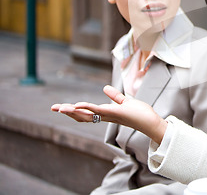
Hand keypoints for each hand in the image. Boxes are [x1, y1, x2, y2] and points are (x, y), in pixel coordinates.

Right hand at [51, 85, 166, 143]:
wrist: (150, 122)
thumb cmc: (140, 114)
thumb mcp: (125, 102)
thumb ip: (114, 96)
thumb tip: (104, 88)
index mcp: (105, 114)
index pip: (86, 113)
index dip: (73, 110)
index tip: (60, 107)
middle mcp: (105, 116)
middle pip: (82, 115)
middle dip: (67, 112)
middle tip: (53, 108)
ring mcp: (109, 115)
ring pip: (87, 115)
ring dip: (73, 111)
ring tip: (59, 108)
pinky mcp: (115, 113)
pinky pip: (98, 111)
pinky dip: (87, 108)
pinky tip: (77, 105)